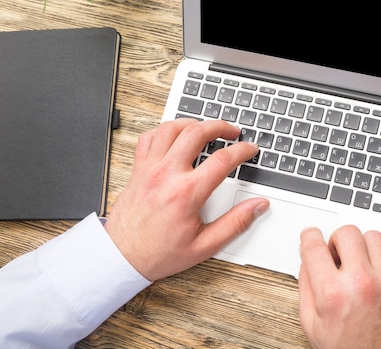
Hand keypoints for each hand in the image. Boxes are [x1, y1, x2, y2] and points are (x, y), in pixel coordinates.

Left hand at [105, 119, 268, 280]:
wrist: (122, 257)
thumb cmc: (159, 253)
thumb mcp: (205, 245)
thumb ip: (236, 223)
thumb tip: (257, 206)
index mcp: (186, 193)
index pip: (222, 160)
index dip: (242, 150)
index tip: (250, 149)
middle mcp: (166, 175)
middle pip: (196, 132)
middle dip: (220, 126)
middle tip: (232, 131)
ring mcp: (149, 169)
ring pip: (171, 128)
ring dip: (192, 123)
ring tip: (206, 128)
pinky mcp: (138, 169)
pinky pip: (149, 137)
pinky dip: (164, 130)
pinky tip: (175, 135)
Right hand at [298, 225, 380, 348]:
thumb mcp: (312, 325)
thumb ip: (306, 287)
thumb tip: (307, 259)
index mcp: (332, 293)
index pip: (314, 246)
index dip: (309, 236)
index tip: (311, 236)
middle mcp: (361, 283)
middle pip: (346, 233)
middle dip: (337, 241)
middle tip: (338, 256)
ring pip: (374, 237)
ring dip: (364, 247)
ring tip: (361, 265)